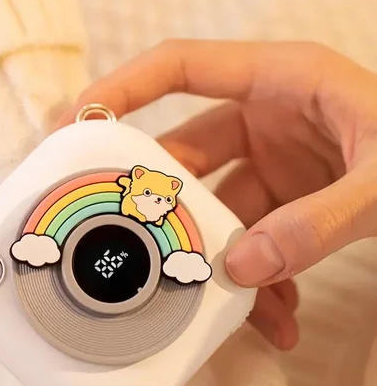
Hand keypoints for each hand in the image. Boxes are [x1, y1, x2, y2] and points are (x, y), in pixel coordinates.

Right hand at [57, 40, 376, 349]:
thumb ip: (315, 223)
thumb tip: (242, 268)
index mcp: (282, 80)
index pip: (179, 68)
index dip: (120, 88)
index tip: (71, 123)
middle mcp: (270, 114)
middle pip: (187, 155)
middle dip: (170, 210)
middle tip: (143, 251)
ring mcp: (279, 158)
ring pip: (221, 211)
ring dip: (224, 263)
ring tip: (239, 312)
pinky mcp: (292, 198)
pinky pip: (256, 237)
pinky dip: (261, 278)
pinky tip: (277, 317)